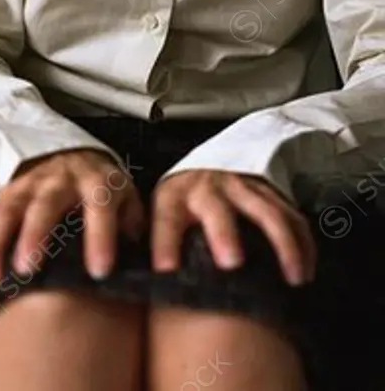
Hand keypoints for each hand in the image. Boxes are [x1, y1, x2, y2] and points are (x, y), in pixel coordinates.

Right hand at [0, 149, 144, 292]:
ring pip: (8, 208)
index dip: (100, 237)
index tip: (99, 271)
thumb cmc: (100, 188)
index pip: (99, 207)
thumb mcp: (126, 198)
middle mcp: (59, 179)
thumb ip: (133, 226)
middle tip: (28, 269)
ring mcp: (28, 184)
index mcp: (96, 182)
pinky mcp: (6, 192)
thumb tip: (140, 262)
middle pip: (44, 204)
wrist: (69, 155)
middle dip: (34, 236)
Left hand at [151, 170, 315, 285]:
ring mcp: (242, 188)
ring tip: (291, 278)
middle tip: (231, 264)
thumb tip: (143, 281)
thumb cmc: (180, 204)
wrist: (203, 168)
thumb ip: (155, 240)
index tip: (166, 270)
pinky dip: (304, 244)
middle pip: (217, 210)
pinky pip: (292, 217)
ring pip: (267, 213)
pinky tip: (306, 271)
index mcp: (174, 196)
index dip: (165, 243)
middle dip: (224, 235)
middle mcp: (208, 189)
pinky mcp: (269, 193)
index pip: (166, 219)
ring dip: (282, 246)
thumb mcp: (160, 213)